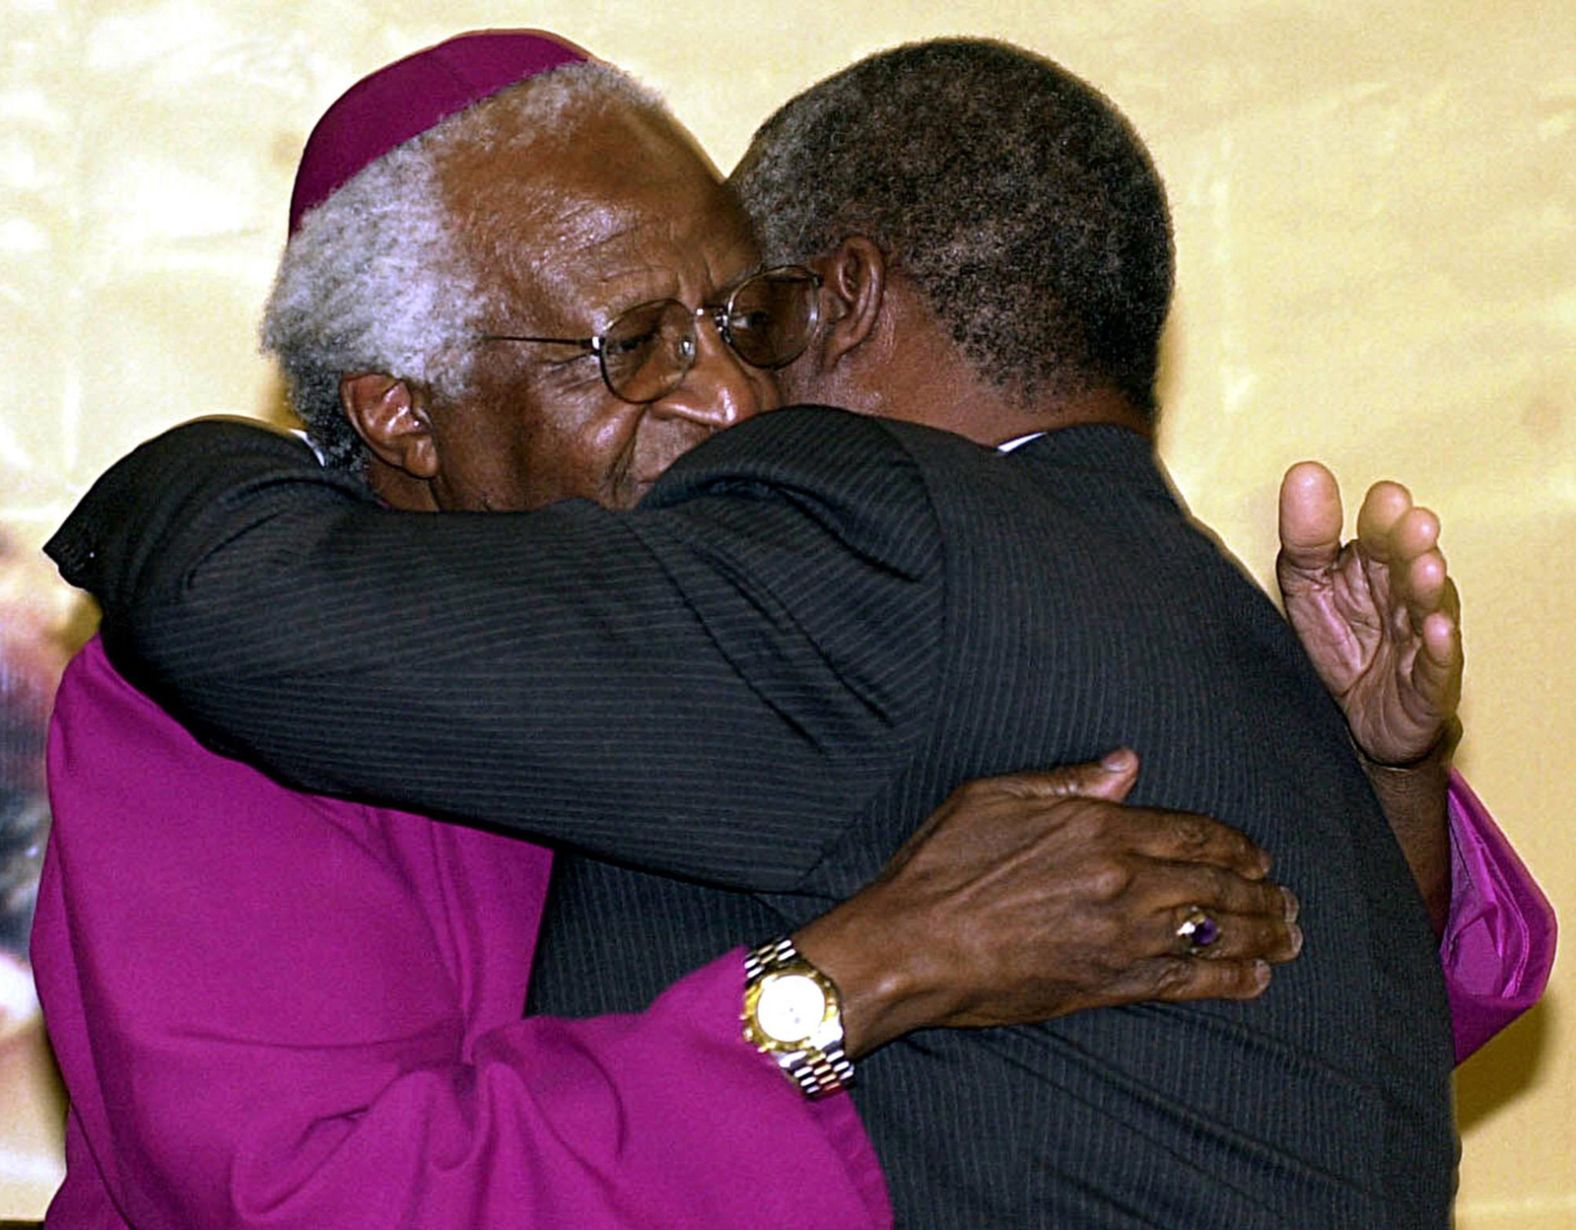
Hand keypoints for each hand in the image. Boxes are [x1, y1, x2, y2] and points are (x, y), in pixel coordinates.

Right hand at [794, 750, 1300, 1056]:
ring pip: (1216, 932)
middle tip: (1289, 900)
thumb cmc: (939, 865)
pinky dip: (1231, 981)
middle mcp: (1123, 879)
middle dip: (1263, 892)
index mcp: (1098, 826)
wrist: (909, 945)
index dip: (1235, 845)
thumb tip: (1126, 764)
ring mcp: (1121, 935)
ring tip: (1290, 937)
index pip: (1193, 832)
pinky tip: (1256, 980)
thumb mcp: (993, 795)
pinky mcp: (1109, 984)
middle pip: (1219, 883)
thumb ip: (1068, 780)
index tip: (1258, 856)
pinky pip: (1188, 982)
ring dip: (1263, 934)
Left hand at [1277, 462, 1462, 765]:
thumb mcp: (1308, 585)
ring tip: (1425, 568)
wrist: (1358, 720)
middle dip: (1410, 543)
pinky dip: (1440, 647)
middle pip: (1409, 562)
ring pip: (1429, 606)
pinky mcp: (1428, 684)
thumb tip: (1304, 473)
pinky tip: (1437, 631)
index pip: (1381, 531)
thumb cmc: (1343, 642)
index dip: (1383, 516)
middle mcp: (1403, 594)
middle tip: (1411, 522)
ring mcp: (1420, 637)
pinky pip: (1437, 664)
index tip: (1385, 497)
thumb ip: (1306, 534)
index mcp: (1374, 565)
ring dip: (1428, 586)